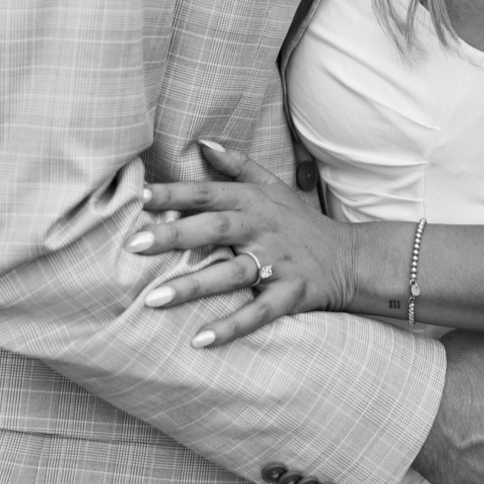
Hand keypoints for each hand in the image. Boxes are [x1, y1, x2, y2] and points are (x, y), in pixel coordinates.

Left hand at [130, 140, 354, 345]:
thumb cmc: (300, 222)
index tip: (140, 197)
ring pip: (232, 273)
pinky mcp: (290, 294)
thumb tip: (203, 143)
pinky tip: (200, 340)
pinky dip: (231, 326)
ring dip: (194, 286)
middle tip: (134, 244)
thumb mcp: (273, 187)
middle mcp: (264, 229)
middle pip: (216, 228)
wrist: (349, 257)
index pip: (210, 193)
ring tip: (153, 299)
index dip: (176, 193)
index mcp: (255, 202)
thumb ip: (238, 164)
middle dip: (175, 235)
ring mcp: (278, 263)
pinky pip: (258, 312)